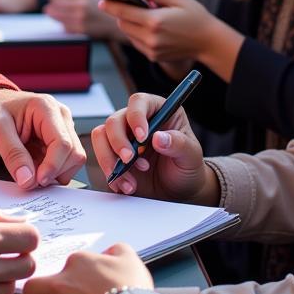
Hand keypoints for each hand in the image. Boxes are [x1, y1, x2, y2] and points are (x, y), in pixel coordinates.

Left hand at [0, 88, 85, 188]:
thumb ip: (12, 154)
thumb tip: (27, 180)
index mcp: (46, 108)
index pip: (63, 143)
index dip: (52, 166)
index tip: (37, 180)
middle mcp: (60, 116)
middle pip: (74, 153)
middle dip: (54, 171)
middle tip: (30, 178)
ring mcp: (63, 128)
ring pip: (74, 160)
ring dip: (55, 173)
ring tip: (31, 169)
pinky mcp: (61, 139)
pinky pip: (66, 162)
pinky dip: (53, 171)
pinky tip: (35, 166)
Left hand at [44, 0, 120, 39]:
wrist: (124, 17)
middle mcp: (80, 5)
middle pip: (54, 5)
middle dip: (53, 4)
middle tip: (50, 5)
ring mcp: (81, 18)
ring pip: (57, 16)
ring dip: (54, 14)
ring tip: (52, 12)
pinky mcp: (82, 29)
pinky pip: (65, 26)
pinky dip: (64, 23)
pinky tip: (66, 20)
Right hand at [91, 92, 216, 201]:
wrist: (180, 191)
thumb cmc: (187, 166)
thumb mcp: (191, 155)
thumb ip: (179, 144)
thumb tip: (159, 137)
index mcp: (158, 111)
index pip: (139, 102)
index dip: (136, 116)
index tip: (142, 137)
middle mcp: (137, 122)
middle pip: (115, 120)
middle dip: (118, 142)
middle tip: (129, 160)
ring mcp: (124, 138)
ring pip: (101, 137)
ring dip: (110, 160)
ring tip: (130, 180)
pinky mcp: (115, 156)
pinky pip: (102, 158)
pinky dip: (112, 175)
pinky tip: (127, 186)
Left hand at [97, 0, 242, 79]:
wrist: (209, 42)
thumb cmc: (194, 16)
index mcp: (155, 22)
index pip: (123, 12)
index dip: (110, 5)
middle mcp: (151, 38)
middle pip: (123, 23)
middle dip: (120, 13)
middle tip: (120, 1)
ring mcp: (151, 50)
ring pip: (128, 33)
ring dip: (128, 22)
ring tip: (136, 11)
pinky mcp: (153, 56)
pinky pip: (136, 41)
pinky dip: (136, 31)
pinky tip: (145, 23)